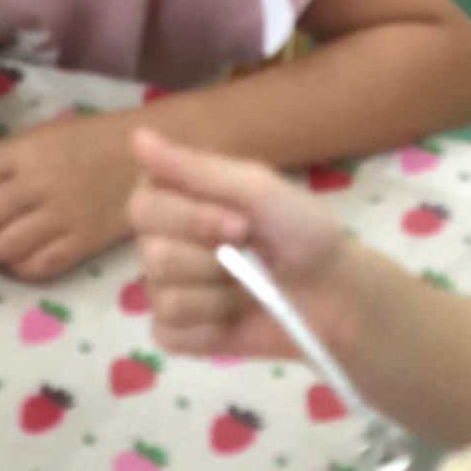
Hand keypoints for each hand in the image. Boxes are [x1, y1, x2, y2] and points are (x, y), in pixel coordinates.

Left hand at [0, 110, 137, 279]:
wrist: (143, 161)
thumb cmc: (86, 141)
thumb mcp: (36, 136)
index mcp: (24, 151)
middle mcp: (37, 185)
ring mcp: (59, 218)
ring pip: (0, 247)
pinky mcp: (80, 245)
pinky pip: (35, 266)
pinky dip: (15, 266)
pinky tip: (13, 257)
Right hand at [128, 130, 355, 359]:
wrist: (333, 294)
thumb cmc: (299, 232)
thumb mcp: (256, 189)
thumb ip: (195, 167)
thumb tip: (137, 136)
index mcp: (171, 198)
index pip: (143, 209)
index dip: (191, 220)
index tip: (241, 223)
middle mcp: (157, 241)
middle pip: (152, 256)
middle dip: (211, 261)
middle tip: (250, 255)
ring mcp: (163, 289)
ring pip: (165, 298)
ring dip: (219, 296)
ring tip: (249, 288)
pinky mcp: (175, 331)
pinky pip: (169, 333)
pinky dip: (208, 330)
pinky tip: (233, 318)